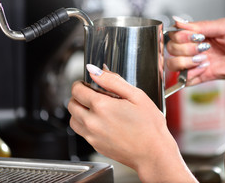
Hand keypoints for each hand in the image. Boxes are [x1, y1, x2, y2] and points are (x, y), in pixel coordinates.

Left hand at [68, 65, 196, 182]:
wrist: (153, 154)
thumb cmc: (150, 126)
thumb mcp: (136, 95)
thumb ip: (112, 80)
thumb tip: (94, 71)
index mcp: (102, 106)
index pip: (77, 90)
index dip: (81, 83)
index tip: (88, 83)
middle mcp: (92, 122)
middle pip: (71, 104)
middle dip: (79, 96)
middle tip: (93, 94)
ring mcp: (92, 136)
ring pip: (73, 119)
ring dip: (79, 111)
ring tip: (95, 109)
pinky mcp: (95, 146)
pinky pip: (82, 132)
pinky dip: (85, 124)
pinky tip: (102, 122)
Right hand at [166, 17, 224, 84]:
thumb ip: (201, 25)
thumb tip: (178, 21)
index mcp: (198, 34)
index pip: (175, 34)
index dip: (180, 35)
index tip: (194, 36)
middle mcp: (195, 48)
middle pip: (171, 49)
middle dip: (183, 47)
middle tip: (201, 46)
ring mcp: (197, 63)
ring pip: (174, 64)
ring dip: (185, 61)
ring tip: (202, 58)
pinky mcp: (203, 77)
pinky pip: (185, 80)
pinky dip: (190, 74)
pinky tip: (205, 68)